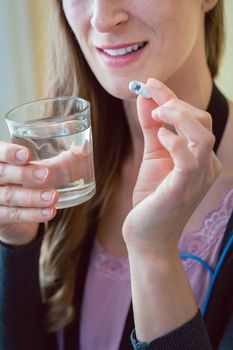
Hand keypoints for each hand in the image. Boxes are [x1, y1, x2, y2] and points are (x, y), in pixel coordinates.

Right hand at [0, 141, 58, 245]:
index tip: (26, 155)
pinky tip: (49, 212)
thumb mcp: (37, 166)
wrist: (8, 209)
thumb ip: (60, 158)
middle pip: (2, 173)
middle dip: (24, 174)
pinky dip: (33, 214)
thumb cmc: (26, 180)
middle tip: (47, 175)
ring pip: (10, 196)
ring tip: (54, 196)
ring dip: (33, 197)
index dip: (8, 153)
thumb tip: (82, 148)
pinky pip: (14, 215)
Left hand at [123, 78, 220, 256]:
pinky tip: (160, 138)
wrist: (147, 235)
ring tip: (157, 113)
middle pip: (203, 121)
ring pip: (203, 134)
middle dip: (176, 103)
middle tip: (152, 102)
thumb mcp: (152, 155)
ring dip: (178, 116)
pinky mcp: (185, 188)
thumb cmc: (151, 198)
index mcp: (199, 157)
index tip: (151, 83)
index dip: (172, 97)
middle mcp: (205, 165)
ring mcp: (199, 177)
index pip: (194, 119)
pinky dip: (174, 141)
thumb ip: (151, 128)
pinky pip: (189, 157)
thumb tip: (144, 97)